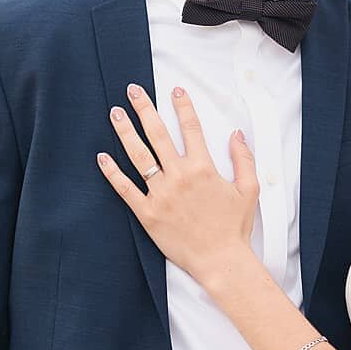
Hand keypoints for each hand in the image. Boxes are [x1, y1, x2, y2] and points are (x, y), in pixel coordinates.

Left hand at [98, 84, 258, 284]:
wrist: (220, 260)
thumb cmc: (235, 227)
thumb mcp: (249, 190)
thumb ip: (244, 159)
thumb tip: (236, 134)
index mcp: (203, 168)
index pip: (191, 128)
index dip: (182, 105)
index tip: (174, 89)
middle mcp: (179, 176)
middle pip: (158, 134)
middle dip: (144, 109)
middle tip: (132, 91)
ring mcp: (161, 194)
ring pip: (138, 156)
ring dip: (125, 131)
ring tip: (115, 113)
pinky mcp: (147, 213)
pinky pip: (125, 189)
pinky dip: (112, 172)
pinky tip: (102, 157)